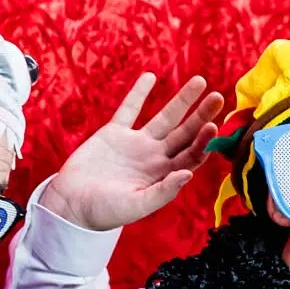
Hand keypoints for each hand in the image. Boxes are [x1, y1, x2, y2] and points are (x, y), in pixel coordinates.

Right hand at [42, 73, 224, 231]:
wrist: (71, 205)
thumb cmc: (104, 212)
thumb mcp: (136, 206)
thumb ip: (162, 191)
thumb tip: (188, 173)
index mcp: (163, 176)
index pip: (191, 156)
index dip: (203, 142)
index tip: (213, 127)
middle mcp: (154, 158)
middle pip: (184, 133)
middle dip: (201, 116)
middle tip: (218, 98)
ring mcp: (136, 144)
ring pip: (164, 118)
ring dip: (181, 100)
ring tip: (199, 81)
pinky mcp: (113, 133)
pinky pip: (129, 109)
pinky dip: (139, 93)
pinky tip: (150, 76)